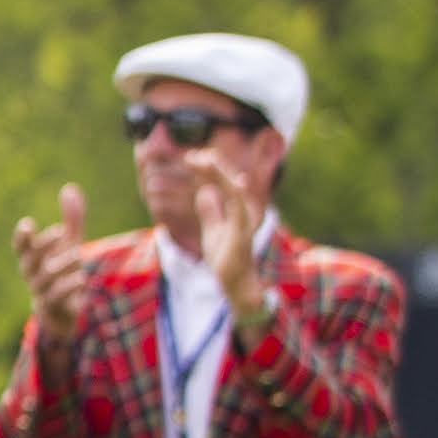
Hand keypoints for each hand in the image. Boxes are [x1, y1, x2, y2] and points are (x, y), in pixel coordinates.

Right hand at [11, 184, 95, 346]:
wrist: (62, 312)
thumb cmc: (62, 273)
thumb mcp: (69, 245)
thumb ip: (71, 219)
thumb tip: (70, 188)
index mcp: (32, 258)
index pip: (21, 246)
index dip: (22, 236)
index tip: (28, 223)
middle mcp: (31, 274)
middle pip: (30, 259)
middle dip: (43, 245)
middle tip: (61, 230)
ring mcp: (40, 291)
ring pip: (44, 277)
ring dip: (60, 264)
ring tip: (78, 254)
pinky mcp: (53, 306)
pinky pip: (56, 296)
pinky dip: (67, 286)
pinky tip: (80, 278)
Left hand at [191, 162, 270, 325]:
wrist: (234, 281)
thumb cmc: (227, 256)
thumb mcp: (212, 228)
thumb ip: (211, 210)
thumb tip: (205, 192)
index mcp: (237, 207)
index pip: (222, 181)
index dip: (208, 168)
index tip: (191, 158)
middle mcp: (245, 209)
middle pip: (229, 180)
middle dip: (212, 165)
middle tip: (193, 155)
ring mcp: (245, 219)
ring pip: (234, 189)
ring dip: (219, 172)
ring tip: (204, 160)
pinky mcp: (243, 232)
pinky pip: (242, 210)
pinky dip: (240, 194)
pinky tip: (237, 180)